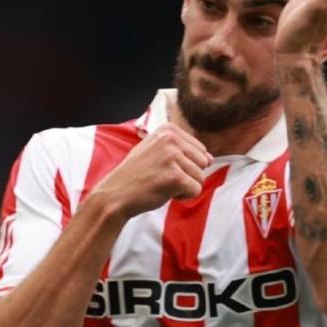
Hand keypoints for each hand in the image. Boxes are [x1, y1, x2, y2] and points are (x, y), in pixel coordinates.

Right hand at [92, 124, 211, 217]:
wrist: (115, 194)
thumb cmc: (136, 175)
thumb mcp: (155, 151)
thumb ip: (181, 150)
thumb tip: (210, 158)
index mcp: (168, 130)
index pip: (200, 149)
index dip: (185, 165)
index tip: (163, 168)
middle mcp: (171, 139)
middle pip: (203, 163)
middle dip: (188, 175)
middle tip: (163, 178)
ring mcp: (172, 156)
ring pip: (200, 178)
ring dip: (184, 187)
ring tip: (162, 185)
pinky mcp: (174, 176)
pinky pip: (195, 190)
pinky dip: (183, 197)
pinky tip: (164, 193)